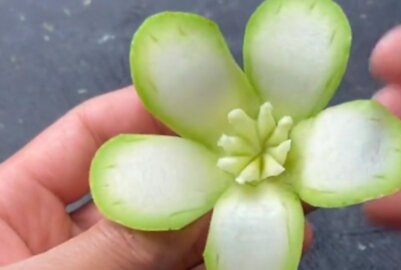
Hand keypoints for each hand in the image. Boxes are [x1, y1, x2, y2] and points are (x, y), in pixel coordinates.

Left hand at [0, 87, 313, 268]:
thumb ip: (115, 250)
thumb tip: (197, 206)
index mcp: (14, 205)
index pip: (91, 136)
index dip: (147, 113)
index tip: (205, 104)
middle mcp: (69, 233)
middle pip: (148, 184)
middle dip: (207, 170)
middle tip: (262, 156)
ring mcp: (109, 268)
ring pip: (177, 236)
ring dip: (229, 221)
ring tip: (283, 205)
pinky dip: (224, 264)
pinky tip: (264, 251)